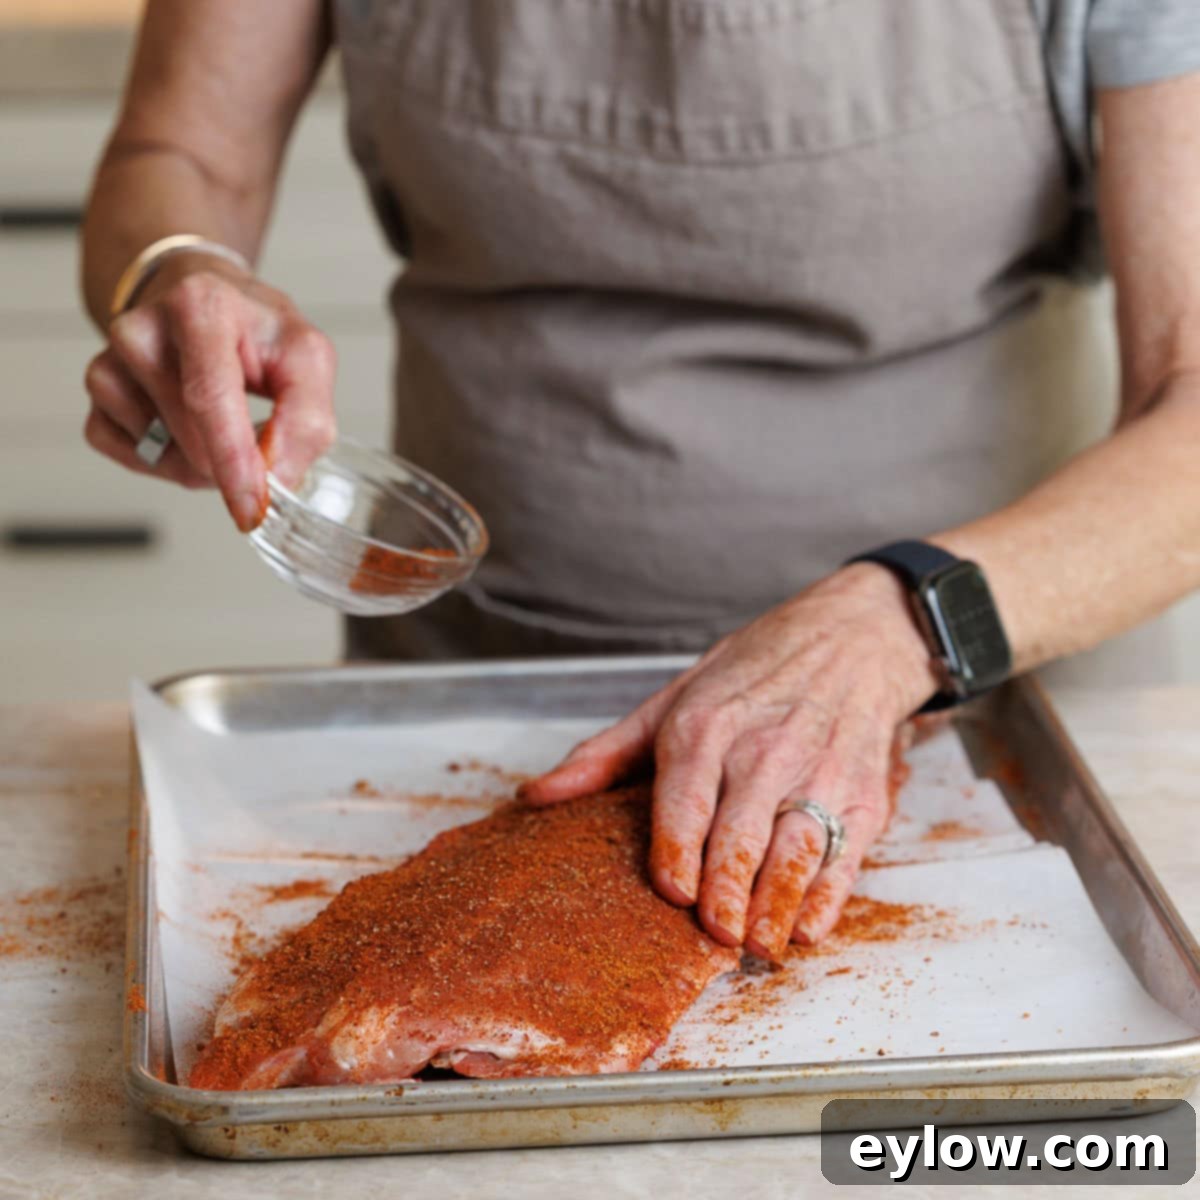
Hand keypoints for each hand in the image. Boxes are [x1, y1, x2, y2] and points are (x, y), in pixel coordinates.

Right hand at [83, 254, 336, 531]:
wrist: (206, 299)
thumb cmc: (254, 330)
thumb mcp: (306, 359)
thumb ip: (306, 419)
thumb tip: (277, 479)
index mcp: (199, 309)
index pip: (209, 399)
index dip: (233, 462)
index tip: (252, 509)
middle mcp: (142, 330)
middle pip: (188, 437)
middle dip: (230, 464)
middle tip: (255, 440)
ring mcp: (110, 361)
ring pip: (159, 454)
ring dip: (199, 464)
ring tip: (219, 423)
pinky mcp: (98, 392)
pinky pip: (132, 457)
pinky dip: (166, 461)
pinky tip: (184, 429)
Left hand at [520, 564, 940, 959]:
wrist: (853, 636)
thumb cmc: (754, 670)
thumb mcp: (673, 696)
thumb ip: (606, 754)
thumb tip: (535, 796)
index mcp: (705, 727)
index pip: (687, 799)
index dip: (680, 850)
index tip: (673, 892)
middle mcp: (762, 751)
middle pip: (741, 834)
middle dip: (729, 891)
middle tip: (715, 935)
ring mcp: (817, 773)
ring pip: (795, 850)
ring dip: (777, 903)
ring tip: (758, 945)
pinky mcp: (862, 795)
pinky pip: (843, 855)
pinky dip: (827, 895)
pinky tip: (806, 925)